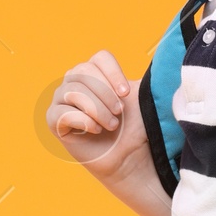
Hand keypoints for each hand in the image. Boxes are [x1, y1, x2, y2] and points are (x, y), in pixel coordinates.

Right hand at [47, 51, 146, 170]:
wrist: (127, 157)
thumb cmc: (133, 128)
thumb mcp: (141, 99)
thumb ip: (147, 78)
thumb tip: (162, 60)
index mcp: (95, 72)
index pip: (100, 58)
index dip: (114, 73)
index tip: (126, 94)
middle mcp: (74, 81)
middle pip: (83, 71)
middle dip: (105, 93)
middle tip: (119, 112)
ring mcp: (61, 100)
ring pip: (72, 91)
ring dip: (97, 109)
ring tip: (112, 125)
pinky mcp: (54, 121)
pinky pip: (62, 112)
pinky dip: (83, 120)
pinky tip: (97, 130)